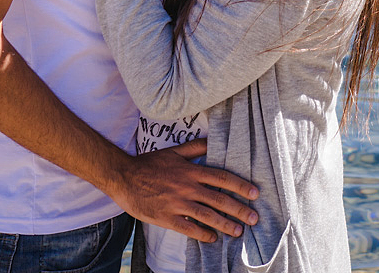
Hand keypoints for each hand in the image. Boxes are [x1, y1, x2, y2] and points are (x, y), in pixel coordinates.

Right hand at [112, 140, 259, 241]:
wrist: (123, 177)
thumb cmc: (149, 164)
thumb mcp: (174, 151)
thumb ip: (195, 147)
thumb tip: (213, 140)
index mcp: (190, 171)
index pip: (222, 178)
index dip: (240, 186)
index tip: (255, 193)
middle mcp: (187, 187)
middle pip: (219, 199)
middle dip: (239, 209)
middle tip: (254, 218)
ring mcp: (176, 203)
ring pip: (206, 215)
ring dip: (225, 224)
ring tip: (239, 231)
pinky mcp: (165, 217)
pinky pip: (188, 228)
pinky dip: (202, 234)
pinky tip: (212, 238)